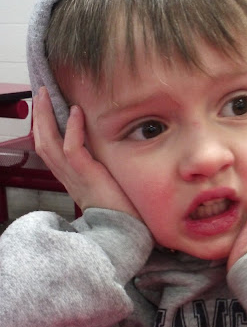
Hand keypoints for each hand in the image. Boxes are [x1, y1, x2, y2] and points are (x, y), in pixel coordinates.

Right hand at [33, 87, 140, 217]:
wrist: (126, 232)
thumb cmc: (122, 211)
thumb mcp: (105, 185)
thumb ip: (100, 168)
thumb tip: (105, 149)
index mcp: (71, 179)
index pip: (50, 151)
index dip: (45, 129)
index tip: (47, 109)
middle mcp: (68, 178)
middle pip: (43, 144)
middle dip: (40, 118)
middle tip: (42, 94)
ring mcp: (75, 178)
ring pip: (50, 144)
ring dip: (47, 117)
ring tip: (49, 96)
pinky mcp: (87, 177)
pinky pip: (72, 150)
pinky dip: (73, 130)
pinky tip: (76, 113)